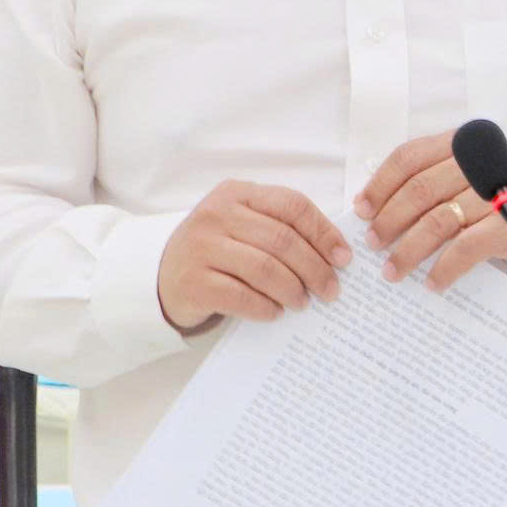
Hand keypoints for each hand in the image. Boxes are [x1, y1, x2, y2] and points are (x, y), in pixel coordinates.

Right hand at [156, 181, 351, 331]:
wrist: (162, 277)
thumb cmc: (219, 251)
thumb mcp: (245, 226)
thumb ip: (282, 228)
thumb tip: (336, 254)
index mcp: (238, 193)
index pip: (292, 205)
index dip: (324, 232)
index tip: (344, 258)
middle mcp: (216, 214)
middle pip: (282, 240)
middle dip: (315, 268)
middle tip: (331, 290)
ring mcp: (201, 247)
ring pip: (264, 268)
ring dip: (292, 290)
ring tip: (303, 303)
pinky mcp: (192, 282)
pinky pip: (240, 296)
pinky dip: (265, 307)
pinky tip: (275, 313)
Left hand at [355, 131, 506, 292]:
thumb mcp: (474, 173)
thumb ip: (436, 180)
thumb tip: (378, 211)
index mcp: (465, 142)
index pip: (410, 157)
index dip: (380, 184)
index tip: (361, 210)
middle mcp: (480, 161)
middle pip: (419, 190)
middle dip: (389, 220)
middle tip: (373, 243)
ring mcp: (497, 192)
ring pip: (438, 220)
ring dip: (409, 249)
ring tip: (394, 270)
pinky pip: (465, 248)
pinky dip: (444, 268)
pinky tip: (433, 282)